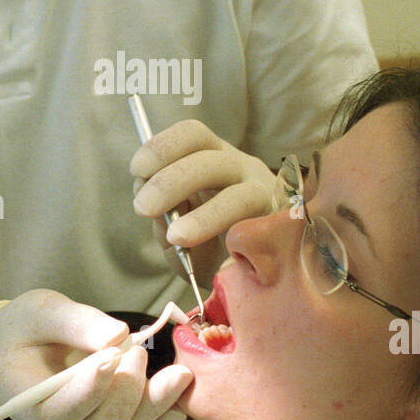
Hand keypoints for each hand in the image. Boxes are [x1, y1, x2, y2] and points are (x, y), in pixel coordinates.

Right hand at [0, 289, 192, 419]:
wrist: (24, 344)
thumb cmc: (28, 325)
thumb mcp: (43, 311)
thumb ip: (77, 323)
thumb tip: (119, 337)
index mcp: (22, 397)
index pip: (55, 412)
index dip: (88, 392)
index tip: (112, 357)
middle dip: (127, 398)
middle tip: (139, 352)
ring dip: (152, 411)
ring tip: (178, 375)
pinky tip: (178, 405)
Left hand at [130, 121, 281, 288]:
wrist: (246, 283)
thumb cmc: (207, 248)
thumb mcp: (176, 228)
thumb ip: (164, 215)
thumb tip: (150, 198)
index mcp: (213, 159)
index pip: (193, 135)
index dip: (163, 147)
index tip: (138, 170)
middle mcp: (241, 169)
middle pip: (209, 158)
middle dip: (171, 181)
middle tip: (143, 207)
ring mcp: (265, 198)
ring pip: (238, 195)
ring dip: (203, 216)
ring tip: (176, 237)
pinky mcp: (281, 230)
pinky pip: (258, 233)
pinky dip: (235, 243)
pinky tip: (215, 253)